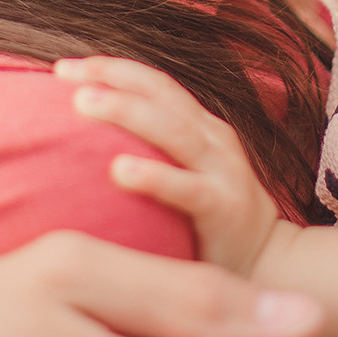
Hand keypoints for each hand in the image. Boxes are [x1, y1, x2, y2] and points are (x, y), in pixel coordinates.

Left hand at [56, 57, 295, 276]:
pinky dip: (154, 176)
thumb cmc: (210, 223)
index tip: (64, 67)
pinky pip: (187, 188)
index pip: (154, 83)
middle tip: (64, 73)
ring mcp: (222, 170)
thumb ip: (149, 154)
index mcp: (200, 126)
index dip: (111, 68)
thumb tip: (78, 146)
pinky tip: (119, 171)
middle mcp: (213, 138)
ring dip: (125, 110)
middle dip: (112, 77)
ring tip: (82, 102)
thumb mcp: (184, 175)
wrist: (274, 268)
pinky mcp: (224, 208)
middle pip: (160, 94)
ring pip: (172, 129)